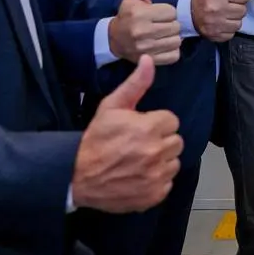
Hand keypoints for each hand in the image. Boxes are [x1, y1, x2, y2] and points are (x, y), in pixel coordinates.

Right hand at [72, 57, 182, 212]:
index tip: (141, 128)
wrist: (77, 176)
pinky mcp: (154, 195)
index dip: (156, 123)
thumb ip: (135, 83)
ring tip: (139, 160)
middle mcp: (156, 152)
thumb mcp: (111, 106)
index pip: (172, 121)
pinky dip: (157, 180)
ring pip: (174, 162)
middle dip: (161, 140)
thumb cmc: (96, 139)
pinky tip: (139, 176)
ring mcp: (156, 175)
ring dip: (161, 161)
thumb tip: (149, 60)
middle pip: (176, 142)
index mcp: (149, 128)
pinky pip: (168, 183)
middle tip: (140, 144)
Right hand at [109, 0, 181, 64]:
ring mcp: (146, 48)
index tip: (158, 13)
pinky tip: (163, 45)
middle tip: (161, 24)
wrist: (113, 39)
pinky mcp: (150, 60)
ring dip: (172, 37)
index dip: (167, 12)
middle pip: (176, 26)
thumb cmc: (127, 15)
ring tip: (162, 34)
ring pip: (176, 41)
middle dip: (171, 24)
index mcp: (140, 14)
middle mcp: (143, 31)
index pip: (171, 12)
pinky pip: (174, 55)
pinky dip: (172, 51)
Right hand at [193, 0, 249, 41]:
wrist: (189, 10)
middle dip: (237, 6)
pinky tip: (221, 21)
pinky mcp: (215, 35)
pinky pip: (232, 33)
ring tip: (223, 12)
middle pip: (243, 9)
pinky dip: (228, 28)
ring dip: (233, 18)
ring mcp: (215, 23)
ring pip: (239, 22)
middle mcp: (216, 8)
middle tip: (226, 3)